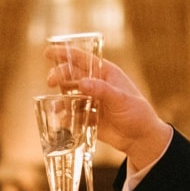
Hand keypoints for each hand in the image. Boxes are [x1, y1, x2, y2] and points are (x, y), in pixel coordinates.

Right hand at [45, 50, 171, 171]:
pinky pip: (73, 114)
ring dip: (60, 98)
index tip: (48, 52)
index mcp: (105, 73)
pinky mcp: (88, 117)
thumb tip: (81, 83)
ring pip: (70, 95)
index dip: (65, 53)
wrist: (141, 139)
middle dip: (59, 76)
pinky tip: (62, 120)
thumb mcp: (121, 99)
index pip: (82, 59)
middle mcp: (96, 84)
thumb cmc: (137, 113)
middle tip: (50, 81)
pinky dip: (66, 116)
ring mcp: (91, 101)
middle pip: (72, 75)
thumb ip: (101, 90)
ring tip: (56, 105)